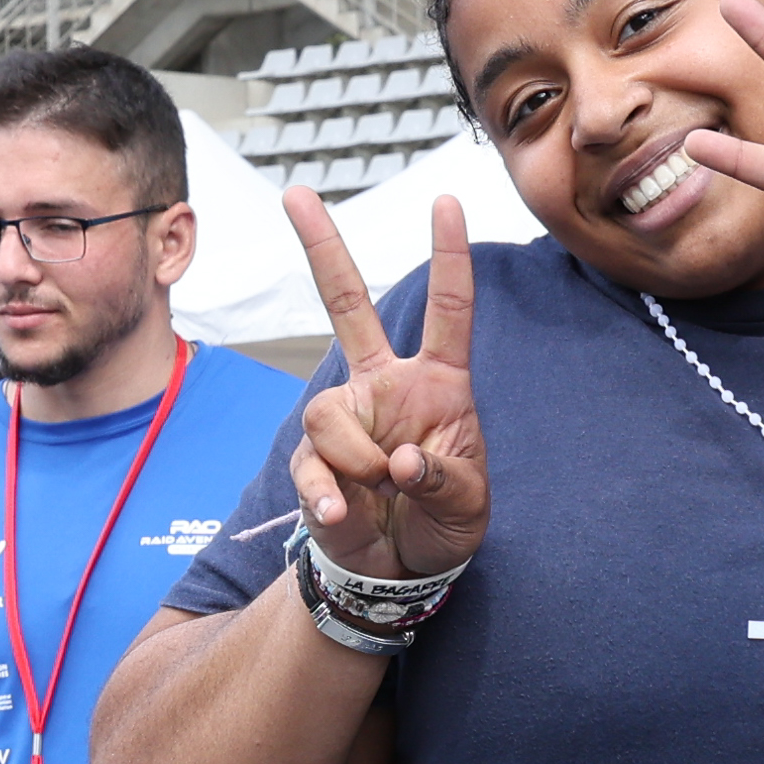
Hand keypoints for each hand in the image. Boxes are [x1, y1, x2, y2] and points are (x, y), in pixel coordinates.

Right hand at [284, 190, 487, 580]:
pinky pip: (312, 466)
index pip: (447, 311)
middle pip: (348, 305)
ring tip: (381, 495)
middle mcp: (384, 386)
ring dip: (358, 464)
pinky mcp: (313, 460)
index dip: (448, 258)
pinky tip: (343, 515)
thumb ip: (442, 478)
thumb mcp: (467, 504)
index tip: (447, 202)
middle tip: (296, 192)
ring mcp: (345, 418)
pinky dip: (330, 496)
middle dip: (322, 247)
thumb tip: (399, 461)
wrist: (403, 571)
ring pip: (329, 414)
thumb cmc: (446, 523)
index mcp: (437, 383)